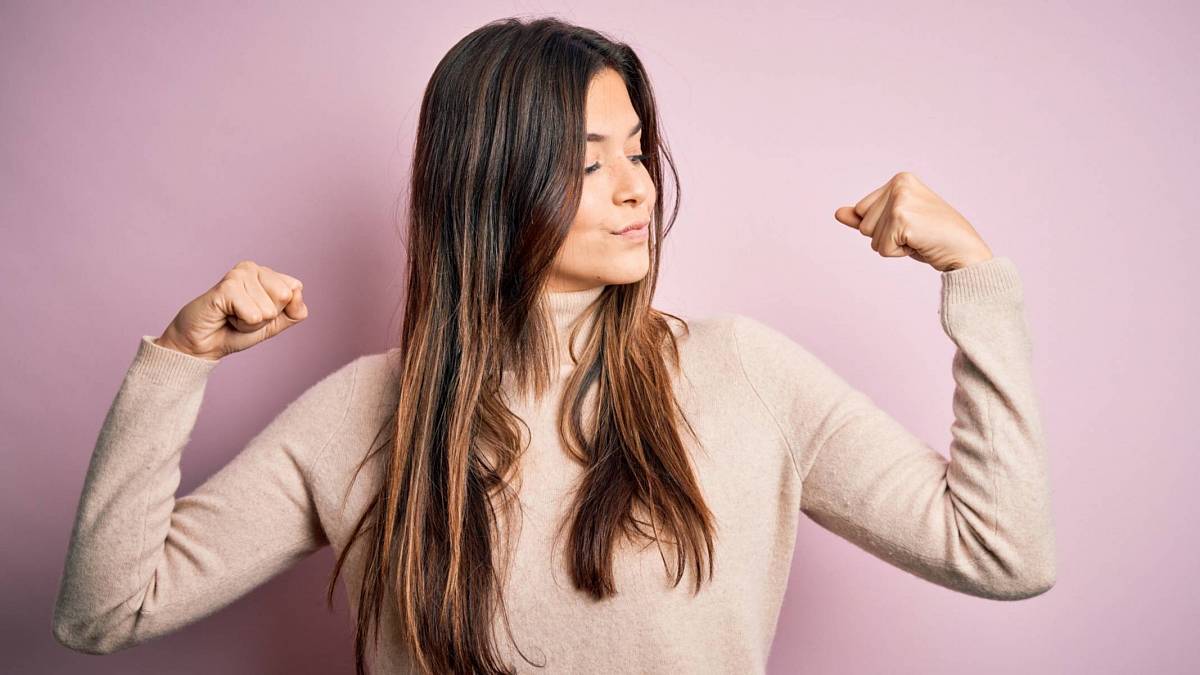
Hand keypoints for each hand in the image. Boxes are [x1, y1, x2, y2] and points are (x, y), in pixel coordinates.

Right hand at [155, 260, 307, 360]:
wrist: (202, 346)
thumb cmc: (235, 331)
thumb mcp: (274, 324)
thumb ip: (294, 311)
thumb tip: (297, 291)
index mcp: (266, 272)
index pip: (295, 290)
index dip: (278, 312)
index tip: (256, 314)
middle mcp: (253, 268)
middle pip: (285, 297)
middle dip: (266, 317)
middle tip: (242, 316)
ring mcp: (239, 274)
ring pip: (268, 309)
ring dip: (251, 323)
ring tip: (232, 317)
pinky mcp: (227, 286)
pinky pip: (254, 315)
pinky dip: (242, 324)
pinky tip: (225, 316)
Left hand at [834, 171, 993, 271]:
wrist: (965, 252)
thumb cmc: (933, 238)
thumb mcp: (896, 224)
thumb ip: (866, 217)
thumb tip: (838, 213)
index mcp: (899, 179)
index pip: (861, 211)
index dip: (883, 227)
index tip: (911, 224)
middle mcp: (899, 184)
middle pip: (862, 224)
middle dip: (885, 236)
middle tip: (916, 233)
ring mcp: (900, 200)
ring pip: (870, 237)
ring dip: (892, 245)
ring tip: (918, 237)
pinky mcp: (902, 219)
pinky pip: (881, 249)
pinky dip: (899, 253)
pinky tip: (920, 243)